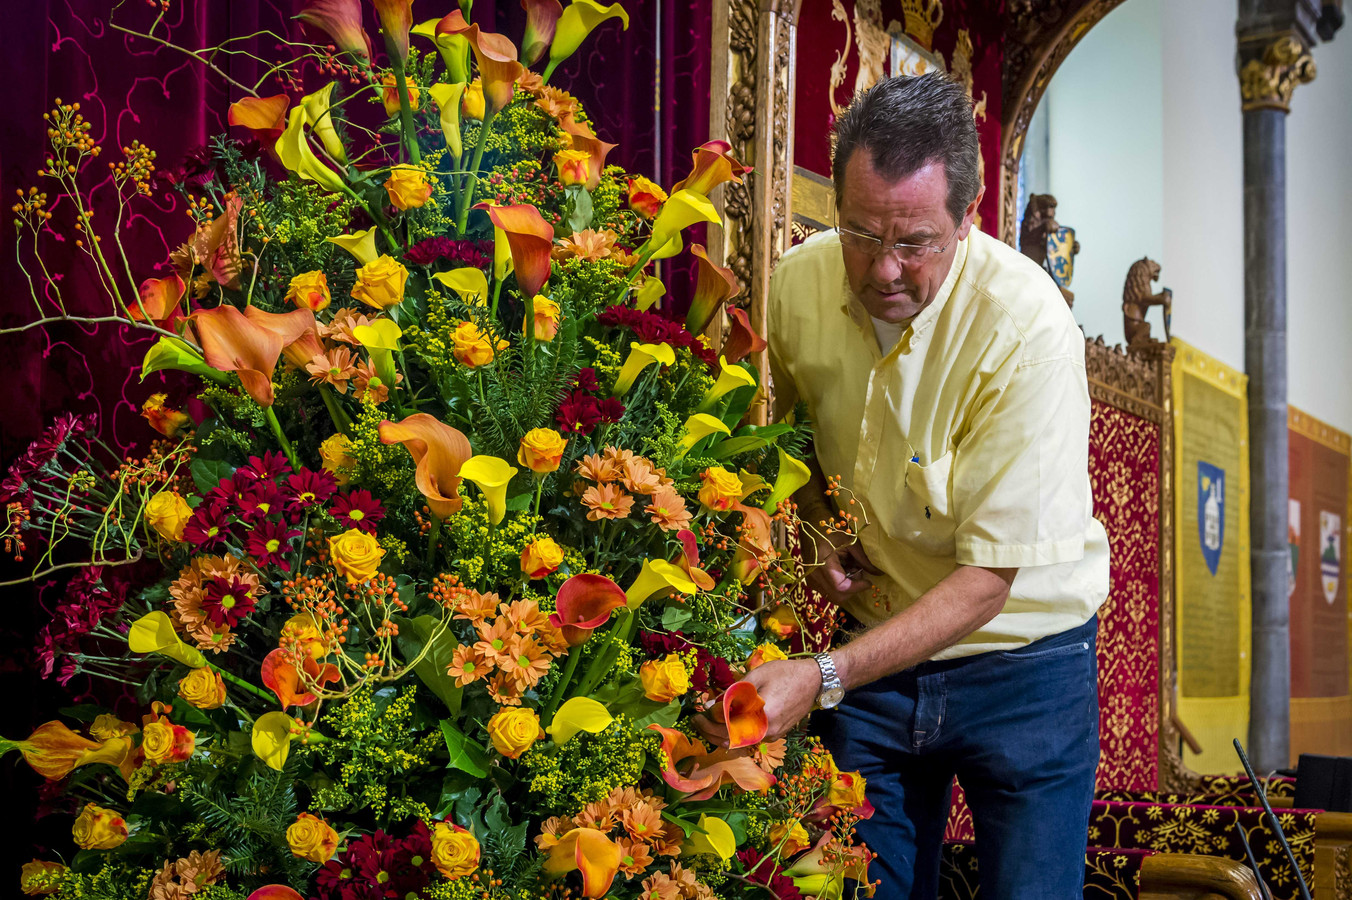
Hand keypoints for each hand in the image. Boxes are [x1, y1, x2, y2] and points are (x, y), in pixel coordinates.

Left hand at [692, 658, 822, 745]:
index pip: (726, 726)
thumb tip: (710, 705)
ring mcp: (772, 736)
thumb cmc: (785, 673)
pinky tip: (724, 725)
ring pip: (739, 743)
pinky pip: (749, 739)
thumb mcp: (756, 676)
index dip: (708, 721)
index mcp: (761, 717)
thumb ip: (733, 693)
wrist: (814, 681)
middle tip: (695, 721)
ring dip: (720, 735)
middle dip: (709, 732)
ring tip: (706, 724)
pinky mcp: (775, 735)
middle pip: (730, 740)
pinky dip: (734, 735)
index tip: (697, 712)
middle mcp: (766, 732)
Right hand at [804, 533, 880, 605]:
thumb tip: (878, 573)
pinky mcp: (811, 580)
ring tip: (850, 570)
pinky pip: (828, 591)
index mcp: (823, 562)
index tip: (868, 581)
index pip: (841, 587)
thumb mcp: (850, 541)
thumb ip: (863, 559)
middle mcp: (814, 575)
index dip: (857, 587)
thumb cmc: (831, 528)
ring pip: (833, 596)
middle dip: (853, 589)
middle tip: (859, 574)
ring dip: (846, 588)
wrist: (810, 524)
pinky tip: (842, 571)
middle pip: (837, 596)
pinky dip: (839, 585)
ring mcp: (811, 579)